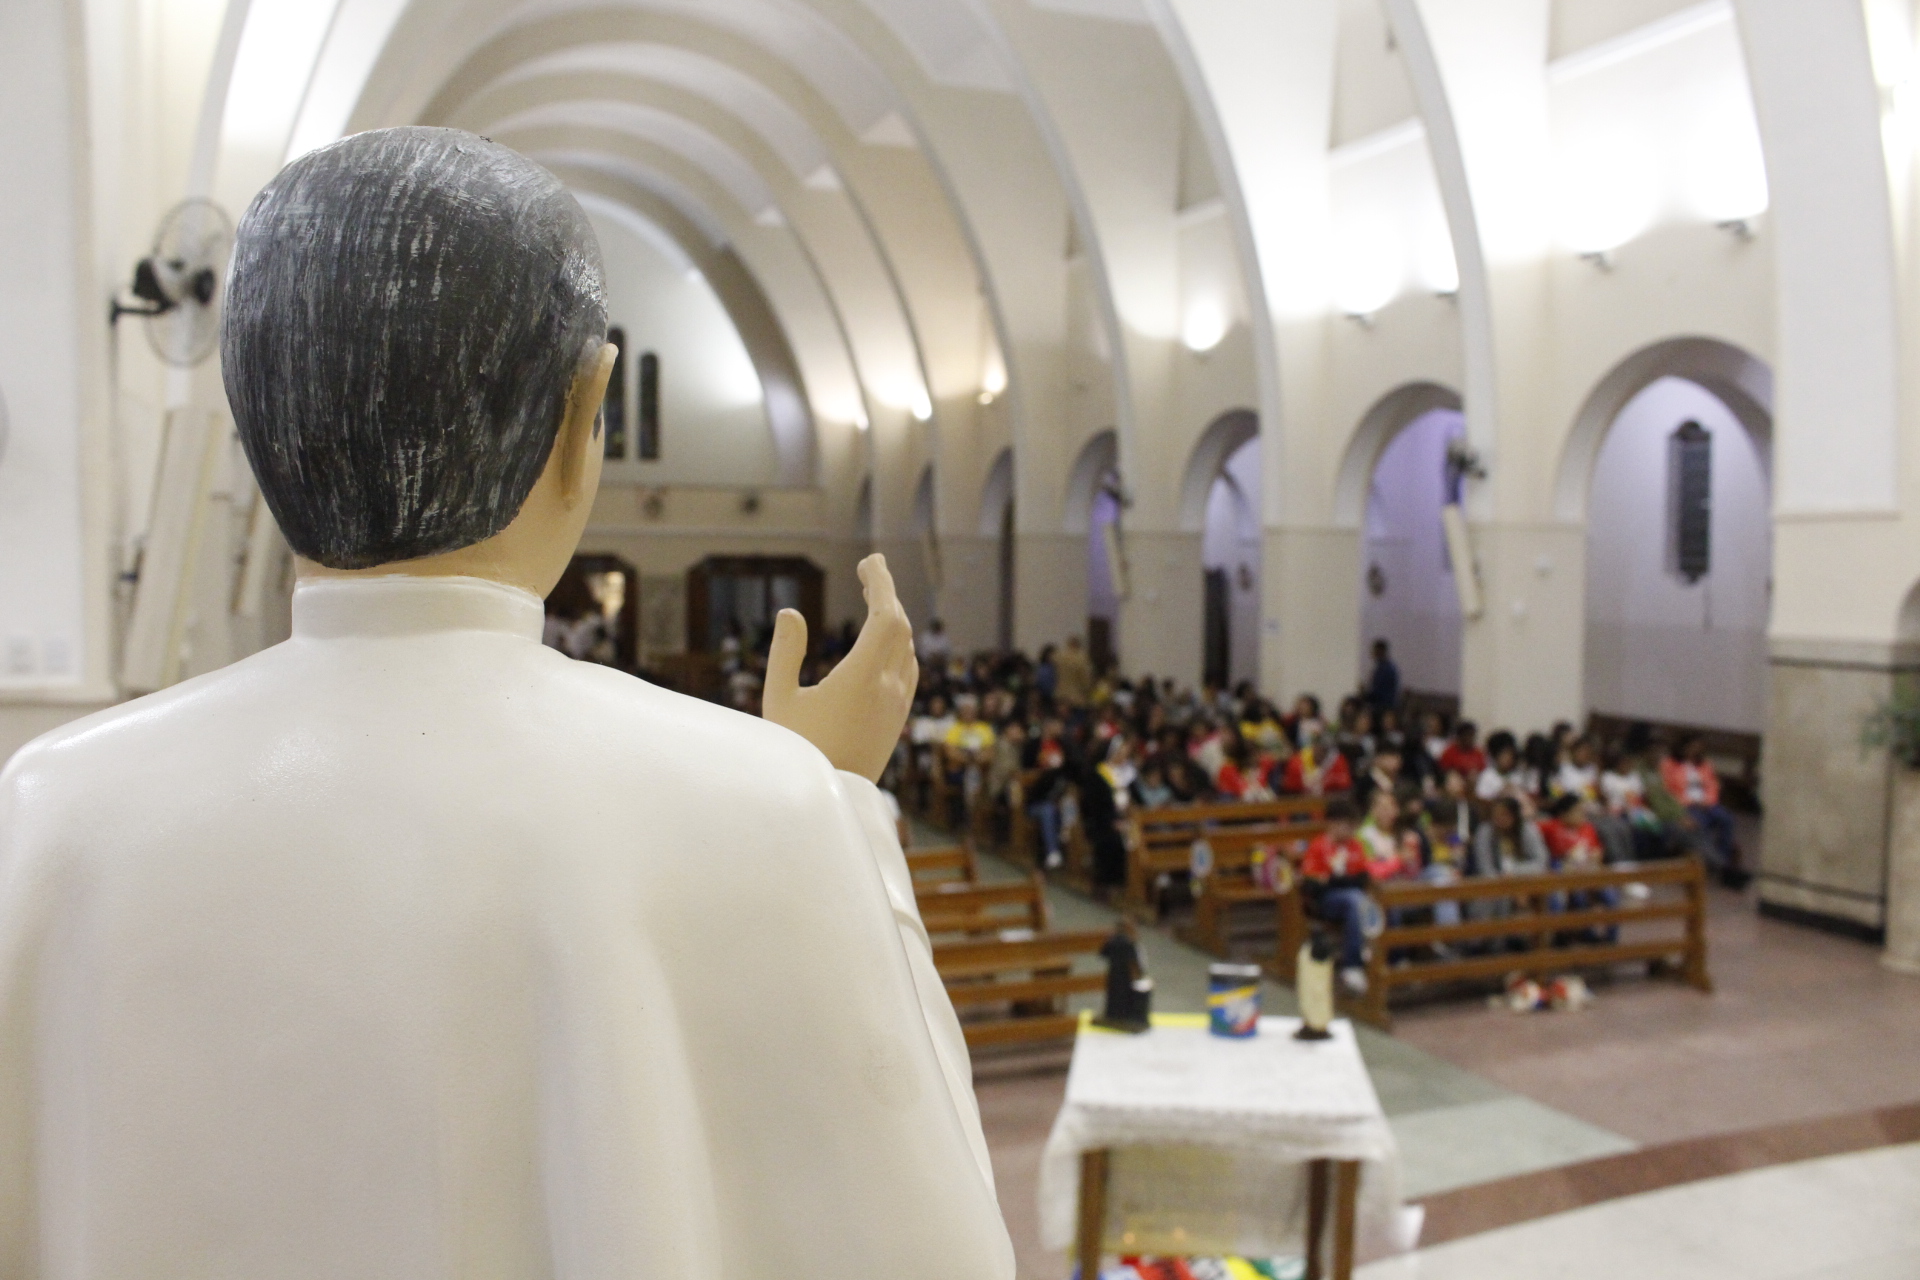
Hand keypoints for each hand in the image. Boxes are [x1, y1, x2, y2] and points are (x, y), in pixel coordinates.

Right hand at [763, 554, 918, 780]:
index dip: (881, 583)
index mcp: (861, 679)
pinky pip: (908, 670)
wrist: (828, 806)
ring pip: (907, 649)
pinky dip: (899, 644)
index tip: (869, 560)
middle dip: (886, 593)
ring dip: (894, 619)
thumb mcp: (778, 700)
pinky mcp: (897, 721)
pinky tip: (885, 642)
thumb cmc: (795, 754)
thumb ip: (785, 654)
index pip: (886, 617)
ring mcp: (897, 707)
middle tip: (868, 570)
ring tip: (874, 598)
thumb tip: (791, 613)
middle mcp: (888, 689)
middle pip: (900, 627)